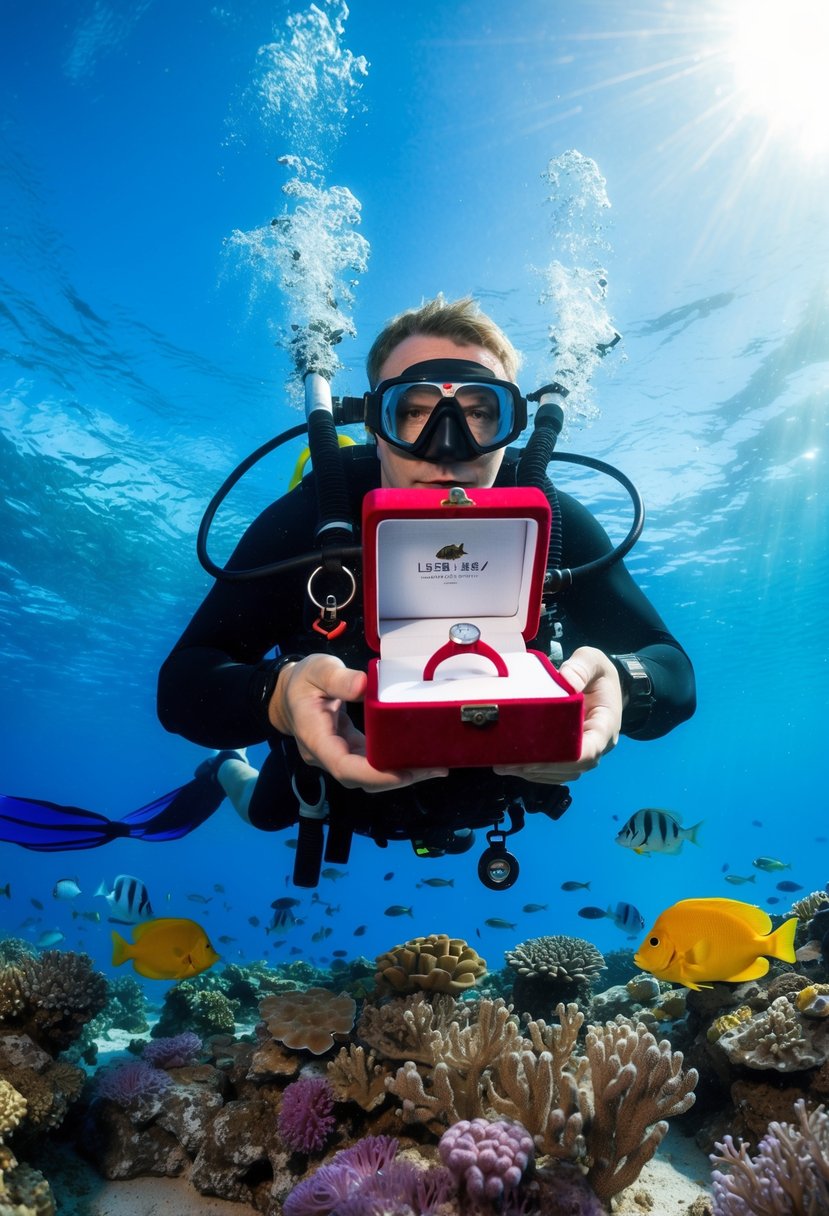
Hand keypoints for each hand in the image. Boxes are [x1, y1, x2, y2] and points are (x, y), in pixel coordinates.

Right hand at [268, 653, 447, 792]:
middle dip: (397, 778)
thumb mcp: (317, 670)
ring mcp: (336, 756)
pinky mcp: (348, 751)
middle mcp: (325, 754)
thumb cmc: (302, 680)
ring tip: (434, 766)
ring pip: (368, 776)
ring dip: (400, 774)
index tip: (404, 773)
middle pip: (360, 778)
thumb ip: (338, 678)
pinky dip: (393, 763)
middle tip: (433, 769)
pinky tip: (417, 757)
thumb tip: (363, 685)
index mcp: (314, 736)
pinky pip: (370, 764)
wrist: (287, 693)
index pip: (344, 767)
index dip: (374, 775)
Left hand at [493, 646, 622, 783]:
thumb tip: (567, 680)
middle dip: (539, 768)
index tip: (534, 758)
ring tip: (503, 765)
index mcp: (605, 726)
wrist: (603, 684)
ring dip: (532, 773)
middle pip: (569, 768)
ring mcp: (582, 752)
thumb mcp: (594, 661)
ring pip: (559, 773)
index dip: (561, 760)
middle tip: (508, 762)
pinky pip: (554, 770)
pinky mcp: (569, 754)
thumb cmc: (599, 674)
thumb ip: (581, 666)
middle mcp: (596, 745)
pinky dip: (533, 771)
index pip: (587, 753)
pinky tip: (511, 766)